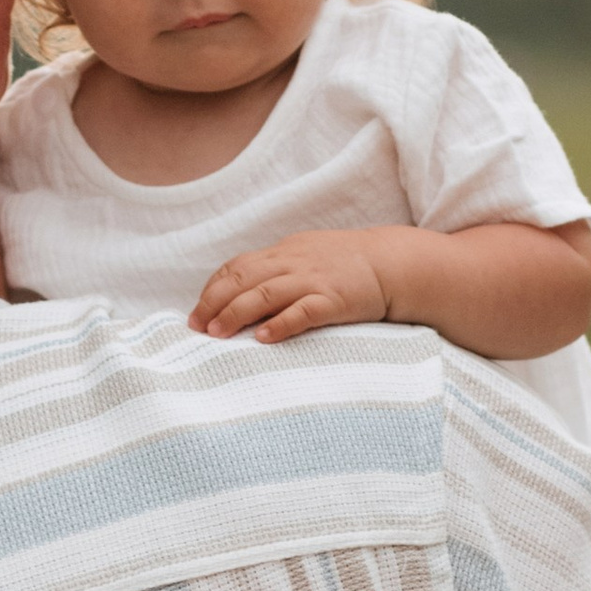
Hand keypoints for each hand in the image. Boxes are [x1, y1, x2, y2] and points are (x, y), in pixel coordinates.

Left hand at [192, 229, 395, 342]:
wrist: (392, 263)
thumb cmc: (347, 264)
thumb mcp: (306, 256)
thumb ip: (277, 270)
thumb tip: (244, 291)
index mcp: (283, 252)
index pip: (237, 266)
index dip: (213, 289)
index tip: (197, 312)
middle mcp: (293, 263)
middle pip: (243, 278)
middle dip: (215, 303)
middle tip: (197, 327)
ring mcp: (313, 280)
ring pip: (265, 293)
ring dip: (237, 313)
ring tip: (218, 334)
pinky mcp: (334, 300)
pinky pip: (303, 311)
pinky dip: (281, 324)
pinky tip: (263, 339)